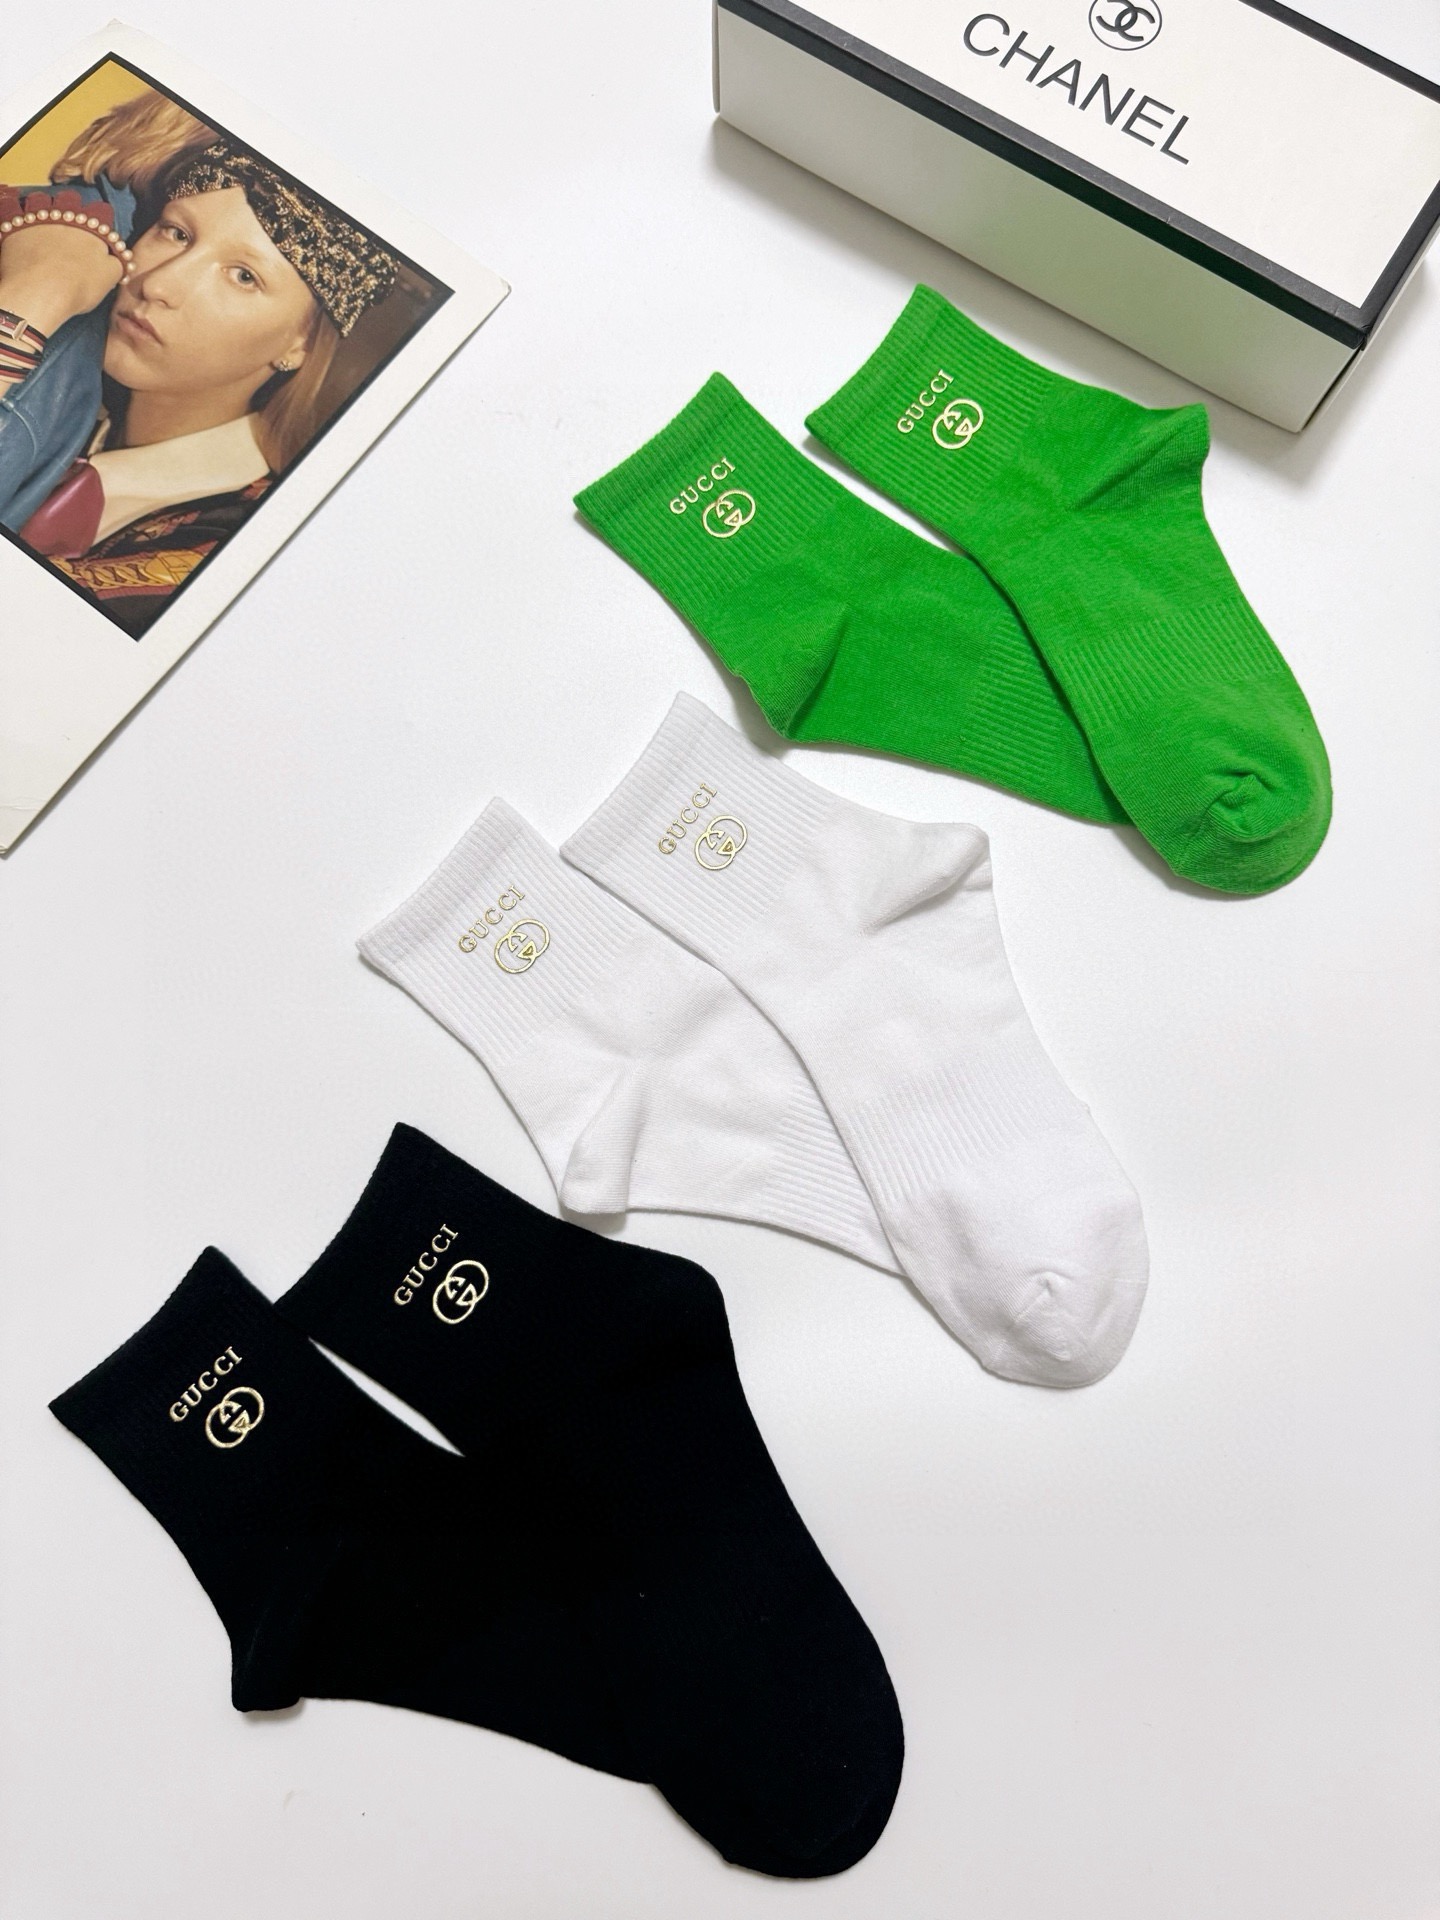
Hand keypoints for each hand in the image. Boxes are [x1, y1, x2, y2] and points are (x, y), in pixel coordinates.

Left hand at [0, 190, 127, 337]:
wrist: (40, 291)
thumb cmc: (80, 286)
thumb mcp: (109, 278)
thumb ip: (117, 263)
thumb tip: (121, 258)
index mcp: (91, 227)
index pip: (101, 212)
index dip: (102, 219)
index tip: (101, 229)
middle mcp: (64, 217)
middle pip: (70, 201)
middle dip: (72, 206)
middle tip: (71, 218)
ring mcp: (37, 219)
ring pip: (40, 200)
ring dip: (43, 204)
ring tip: (42, 215)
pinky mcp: (14, 227)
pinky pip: (11, 209)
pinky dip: (14, 211)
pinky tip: (17, 219)